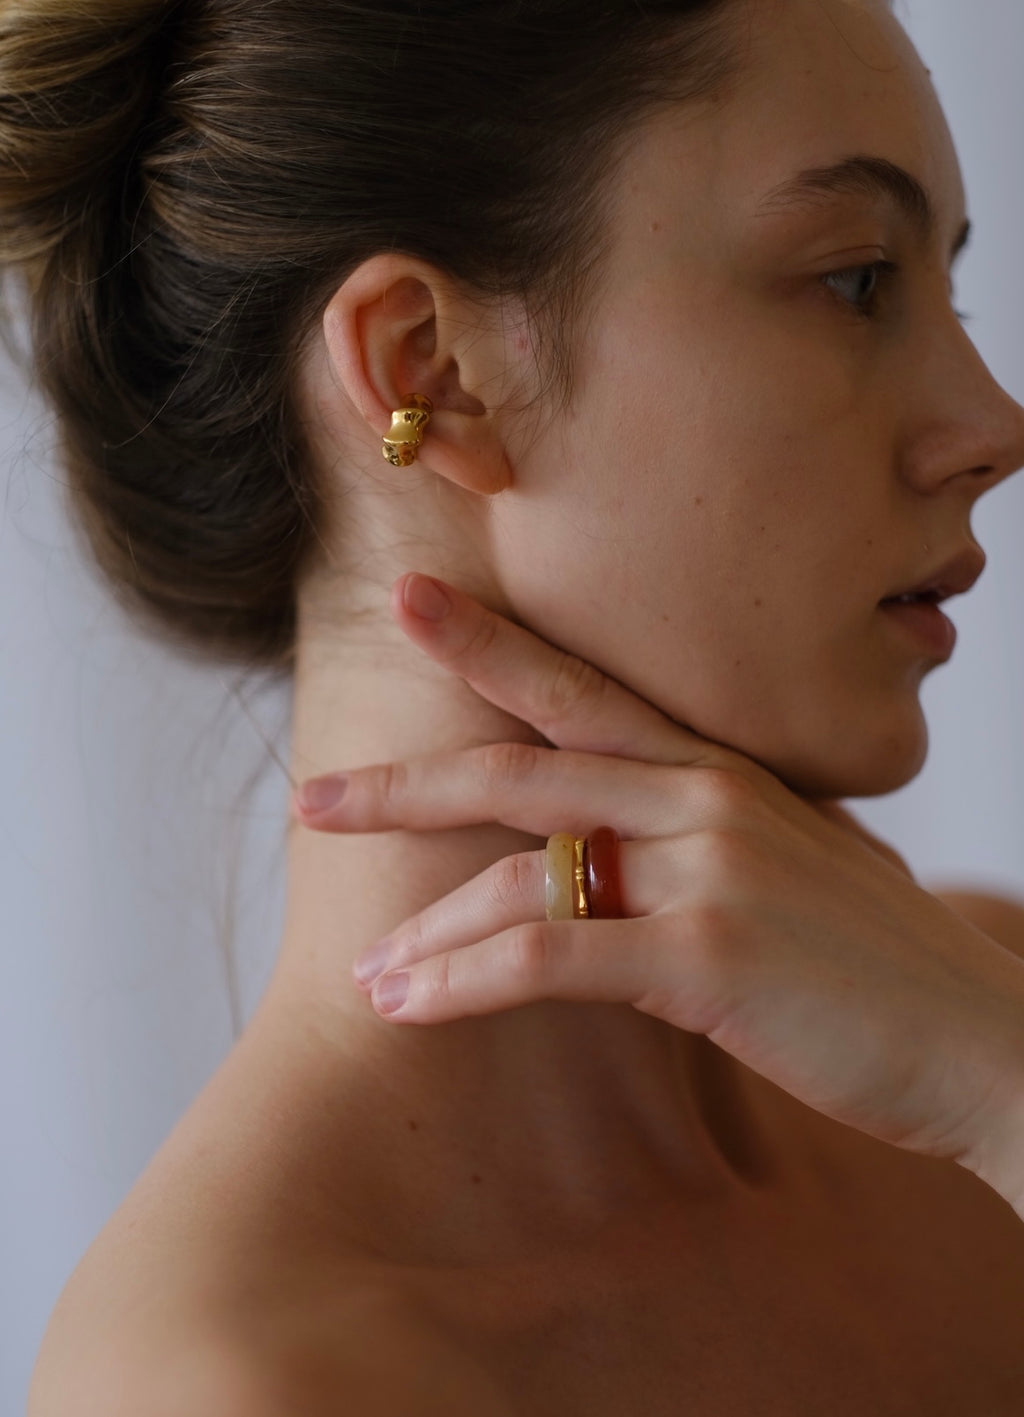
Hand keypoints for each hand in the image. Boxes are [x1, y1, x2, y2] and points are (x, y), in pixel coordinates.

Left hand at [294, 573, 1023, 1203]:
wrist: (986, 1036)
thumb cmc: (884, 961)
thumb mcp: (797, 864)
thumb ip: (705, 838)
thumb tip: (619, 849)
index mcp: (721, 770)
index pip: (584, 689)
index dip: (491, 644)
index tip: (411, 605)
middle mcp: (706, 798)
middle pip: (520, 767)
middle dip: (404, 786)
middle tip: (313, 799)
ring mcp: (708, 871)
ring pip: (520, 874)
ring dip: (428, 931)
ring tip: (370, 976)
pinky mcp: (707, 957)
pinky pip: (550, 955)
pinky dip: (465, 981)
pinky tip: (407, 1005)